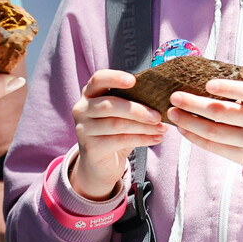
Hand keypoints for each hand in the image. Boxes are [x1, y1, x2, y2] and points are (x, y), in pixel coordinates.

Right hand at [71, 69, 166, 200]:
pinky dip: (142, 139)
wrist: (100, 163)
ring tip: (161, 128)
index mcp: (89, 93)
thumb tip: (159, 97)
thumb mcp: (119, 113)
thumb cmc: (113, 132)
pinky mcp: (91, 147)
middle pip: (109, 105)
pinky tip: (156, 139)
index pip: (98, 79)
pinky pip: (120, 141)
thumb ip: (131, 102)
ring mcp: (83, 129)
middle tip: (158, 116)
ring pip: (116, 124)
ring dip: (143, 127)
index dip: (115, 78)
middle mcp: (82, 109)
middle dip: (137, 110)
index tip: (133, 80)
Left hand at [168, 79, 242, 177]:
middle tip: (175, 97)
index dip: (229, 88)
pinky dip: (195, 137)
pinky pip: (214, 147)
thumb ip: (238, 90)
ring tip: (173, 112)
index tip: (208, 84)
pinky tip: (182, 128)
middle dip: (195, 104)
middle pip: (223, 113)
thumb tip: (197, 80)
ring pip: (215, 132)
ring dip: (189, 122)